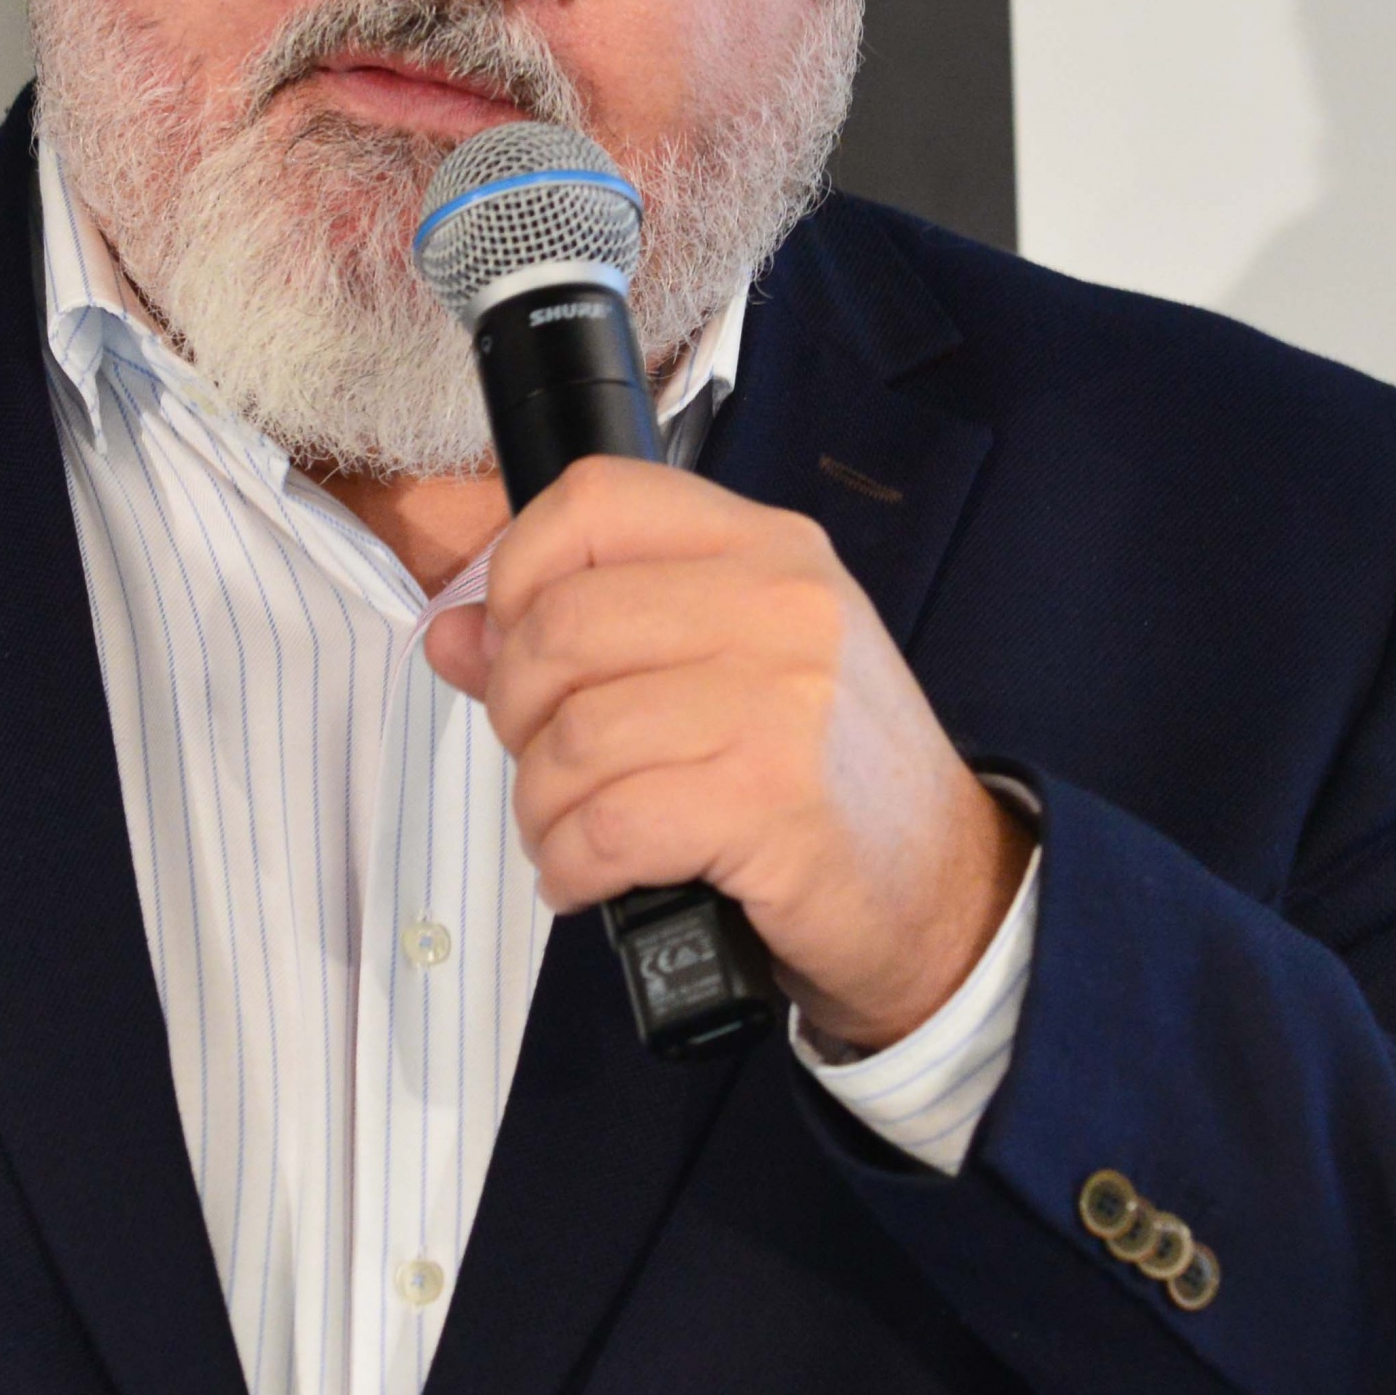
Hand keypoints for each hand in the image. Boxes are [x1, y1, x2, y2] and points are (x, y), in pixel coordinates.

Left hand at [420, 456, 1027, 1053]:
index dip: (516, 574)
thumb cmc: (825, 779)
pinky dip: (571, 866)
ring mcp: (782, 703)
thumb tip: (450, 634)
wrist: (945, 894)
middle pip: (561, 626)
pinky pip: (606, 826)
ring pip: (574, 736)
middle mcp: (780, 605)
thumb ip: (587, 641)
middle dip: (517, 713)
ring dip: (541, 807)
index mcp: (767, 548)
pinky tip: (591, 879)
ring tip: (569, 834)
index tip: (514, 644)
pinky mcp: (770, 804)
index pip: (593, 500)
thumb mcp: (728, 672)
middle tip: (545, 764)